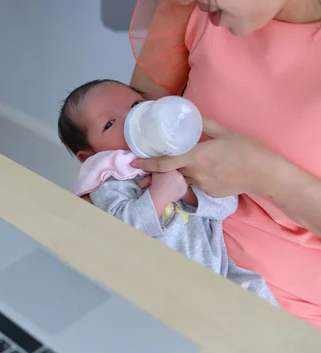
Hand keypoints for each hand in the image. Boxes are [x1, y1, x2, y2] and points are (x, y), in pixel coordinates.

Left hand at [131, 117, 280, 197]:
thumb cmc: (246, 149)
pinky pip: (196, 184)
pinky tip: (207, 170)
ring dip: (180, 171)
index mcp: (196, 157)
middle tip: (155, 159)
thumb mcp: (223, 131)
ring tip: (186, 162)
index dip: (147, 163)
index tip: (134, 162)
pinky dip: (196, 177)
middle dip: (162, 167)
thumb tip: (188, 112)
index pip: (164, 163)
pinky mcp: (210, 194)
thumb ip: (203, 123)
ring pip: (184, 178)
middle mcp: (196, 174)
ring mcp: (203, 186)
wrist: (265, 174)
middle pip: (172, 171)